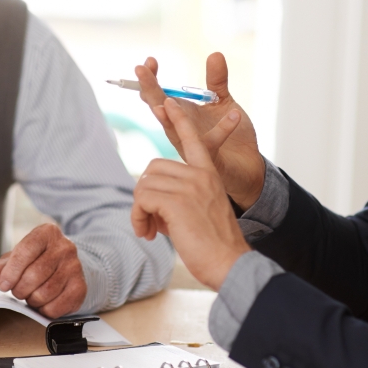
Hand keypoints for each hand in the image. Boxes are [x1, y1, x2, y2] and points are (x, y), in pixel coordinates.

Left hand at [0, 223, 86, 317]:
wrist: (65, 267)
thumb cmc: (37, 261)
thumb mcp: (17, 258)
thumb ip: (0, 268)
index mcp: (47, 233)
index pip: (25, 251)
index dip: (11, 271)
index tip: (2, 285)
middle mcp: (65, 247)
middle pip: (35, 274)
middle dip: (20, 289)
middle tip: (17, 291)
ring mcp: (75, 267)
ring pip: (45, 292)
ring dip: (32, 300)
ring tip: (30, 295)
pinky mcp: (80, 287)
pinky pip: (57, 306)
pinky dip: (44, 310)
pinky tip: (43, 303)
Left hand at [132, 98, 251, 290]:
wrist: (230, 264)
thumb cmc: (214, 246)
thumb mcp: (200, 213)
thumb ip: (180, 198)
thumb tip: (151, 201)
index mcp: (209, 174)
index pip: (192, 139)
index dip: (178, 121)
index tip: (167, 103)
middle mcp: (200, 175)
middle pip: (153, 169)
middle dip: (145, 196)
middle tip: (150, 222)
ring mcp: (189, 186)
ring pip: (144, 184)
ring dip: (139, 210)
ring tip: (149, 231)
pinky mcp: (177, 201)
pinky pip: (142, 199)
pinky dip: (138, 217)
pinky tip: (148, 234)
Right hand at [135, 53, 264, 207]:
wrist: (248, 168)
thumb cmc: (232, 137)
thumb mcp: (223, 103)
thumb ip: (217, 81)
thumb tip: (214, 54)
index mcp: (181, 115)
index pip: (159, 96)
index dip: (151, 79)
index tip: (149, 60)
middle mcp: (181, 131)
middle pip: (158, 109)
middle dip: (149, 90)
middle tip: (140, 70)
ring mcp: (192, 146)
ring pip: (174, 131)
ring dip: (169, 116)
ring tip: (166, 100)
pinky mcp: (209, 160)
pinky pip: (212, 143)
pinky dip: (223, 128)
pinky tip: (234, 113)